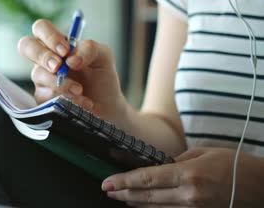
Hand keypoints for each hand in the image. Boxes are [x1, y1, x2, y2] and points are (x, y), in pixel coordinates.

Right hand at [18, 19, 126, 120]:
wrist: (107, 108)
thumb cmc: (101, 79)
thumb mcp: (103, 57)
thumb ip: (89, 49)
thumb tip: (70, 59)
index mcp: (58, 44)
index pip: (42, 28)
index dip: (49, 36)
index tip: (65, 50)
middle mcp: (46, 59)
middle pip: (26, 45)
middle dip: (42, 55)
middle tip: (58, 67)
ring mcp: (41, 79)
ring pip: (38, 74)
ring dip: (61, 83)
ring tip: (80, 91)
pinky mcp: (42, 99)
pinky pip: (45, 97)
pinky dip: (65, 99)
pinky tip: (82, 102)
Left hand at [101, 147, 263, 206]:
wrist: (262, 187)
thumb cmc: (235, 165)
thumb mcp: (204, 153)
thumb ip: (177, 161)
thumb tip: (158, 167)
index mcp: (189, 175)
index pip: (147, 178)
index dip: (124, 181)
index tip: (107, 182)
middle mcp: (189, 196)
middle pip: (146, 196)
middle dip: (123, 193)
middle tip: (107, 190)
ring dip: (135, 203)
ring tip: (120, 197)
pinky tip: (142, 206)